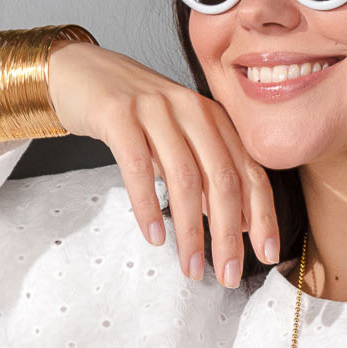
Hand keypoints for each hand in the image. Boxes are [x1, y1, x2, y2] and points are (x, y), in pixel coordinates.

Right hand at [48, 41, 278, 288]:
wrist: (78, 71)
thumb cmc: (131, 114)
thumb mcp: (177, 143)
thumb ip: (205, 177)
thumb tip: (236, 225)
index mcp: (212, 117)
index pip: (249, 171)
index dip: (263, 216)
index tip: (268, 255)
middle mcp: (191, 109)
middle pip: (222, 179)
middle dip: (228, 234)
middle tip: (228, 276)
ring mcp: (155, 109)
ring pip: (184, 178)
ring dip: (191, 231)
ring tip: (191, 268)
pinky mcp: (118, 114)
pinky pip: (138, 167)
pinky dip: (148, 206)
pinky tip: (154, 237)